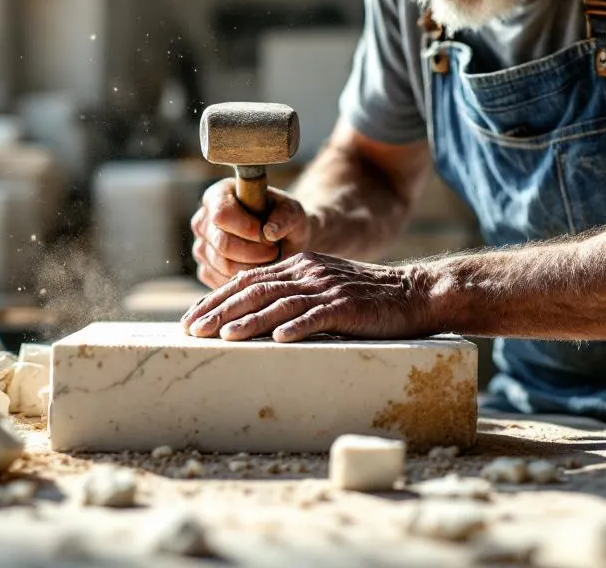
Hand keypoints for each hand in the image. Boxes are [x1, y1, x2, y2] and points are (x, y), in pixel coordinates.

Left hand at [180, 252, 439, 342]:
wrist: (413, 294)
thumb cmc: (365, 298)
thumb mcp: (323, 288)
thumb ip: (293, 295)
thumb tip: (253, 316)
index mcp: (299, 266)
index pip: (247, 280)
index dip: (216, 299)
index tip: (192, 319)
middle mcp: (308, 272)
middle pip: (255, 290)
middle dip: (219, 311)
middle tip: (193, 330)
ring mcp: (327, 289)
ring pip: (279, 303)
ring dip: (249, 321)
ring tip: (223, 336)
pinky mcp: (348, 307)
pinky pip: (317, 317)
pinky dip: (295, 327)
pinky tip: (277, 340)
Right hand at [190, 179, 312, 288]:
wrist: (283, 241)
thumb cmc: (284, 220)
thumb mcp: (292, 212)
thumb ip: (285, 217)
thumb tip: (269, 232)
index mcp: (218, 195)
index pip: (221, 214)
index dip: (246, 227)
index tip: (267, 234)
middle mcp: (203, 221)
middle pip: (222, 243)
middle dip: (254, 251)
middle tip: (273, 250)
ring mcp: (201, 247)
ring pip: (223, 264)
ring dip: (253, 266)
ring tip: (269, 257)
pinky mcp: (205, 270)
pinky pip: (222, 282)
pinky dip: (245, 279)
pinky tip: (258, 269)